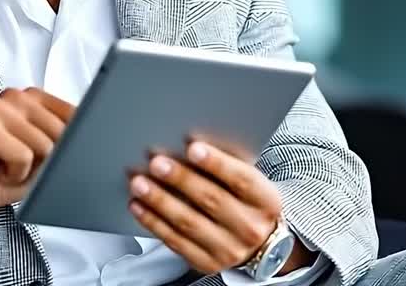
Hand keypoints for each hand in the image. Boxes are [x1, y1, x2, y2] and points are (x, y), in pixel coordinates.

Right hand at [0, 87, 73, 247]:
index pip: (74, 115)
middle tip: (20, 165)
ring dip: (29, 170)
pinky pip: (23, 156)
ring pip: (43, 145)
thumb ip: (65, 141)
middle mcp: (14, 96)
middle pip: (61, 131)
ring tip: (7, 168)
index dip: (69, 145)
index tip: (46, 156)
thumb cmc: (7, 174)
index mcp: (32, 97)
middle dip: (46, 160)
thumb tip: (86, 138)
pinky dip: (15, 174)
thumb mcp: (47, 156)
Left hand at [128, 140, 306, 275]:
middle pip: (212, 200)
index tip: (193, 147)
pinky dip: (154, 222)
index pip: (242, 179)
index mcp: (266, 201)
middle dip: (181, 179)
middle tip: (156, 163)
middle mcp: (250, 228)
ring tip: (140, 183)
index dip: (217, 163)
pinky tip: (139, 206)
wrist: (259, 244)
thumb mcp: (250, 183)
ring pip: (189, 223)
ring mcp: (229, 249)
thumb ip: (227, 166)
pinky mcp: (206, 263)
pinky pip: (175, 241)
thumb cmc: (247, 202)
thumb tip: (189, 143)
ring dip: (160, 201)